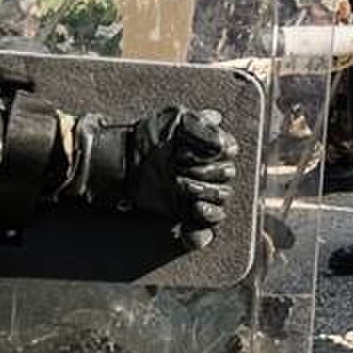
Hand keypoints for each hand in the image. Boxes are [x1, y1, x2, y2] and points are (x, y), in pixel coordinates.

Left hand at [82, 106, 237, 249]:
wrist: (123, 159)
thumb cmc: (150, 135)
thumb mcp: (175, 119)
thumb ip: (200, 123)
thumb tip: (220, 123)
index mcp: (212, 146)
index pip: (229, 151)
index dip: (210, 155)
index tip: (182, 155)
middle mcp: (211, 169)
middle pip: (227, 177)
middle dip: (205, 176)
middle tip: (176, 173)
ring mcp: (201, 191)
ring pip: (222, 199)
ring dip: (205, 196)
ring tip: (183, 191)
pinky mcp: (188, 211)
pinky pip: (206, 227)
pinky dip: (200, 232)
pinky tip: (190, 226)